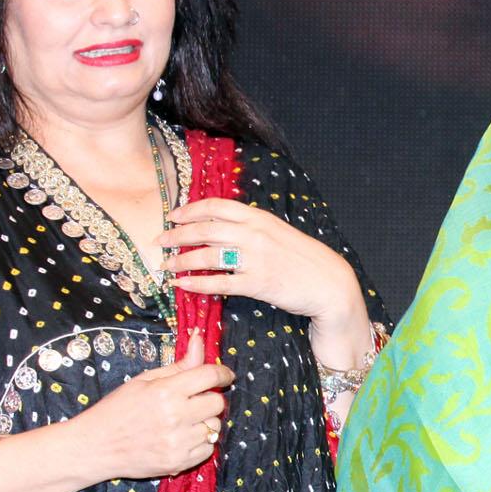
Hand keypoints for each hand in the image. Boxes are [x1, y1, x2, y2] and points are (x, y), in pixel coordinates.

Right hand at [73, 331, 231, 480]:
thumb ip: (178, 365)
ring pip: (214, 427)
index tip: (225, 375)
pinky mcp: (180, 462)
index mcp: (166, 391)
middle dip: (209, 399)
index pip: (210, 376)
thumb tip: (199, 339)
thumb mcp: (144, 380)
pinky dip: (200, 443)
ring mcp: (179, 442)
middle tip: (192, 401)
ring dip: (204, 422)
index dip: (222, 373)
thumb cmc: (118, 409)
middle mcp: (176, 416)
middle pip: (218, 403)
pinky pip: (209, 448)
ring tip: (182, 421)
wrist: (96, 446)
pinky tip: (180, 438)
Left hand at [157, 199, 365, 336]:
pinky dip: (197, 284)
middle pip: (204, 230)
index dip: (189, 210)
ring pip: (206, 256)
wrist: (330, 283)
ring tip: (167, 267)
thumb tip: (223, 227)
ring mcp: (255, 259)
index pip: (215, 207)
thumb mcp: (279, 233)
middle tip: (160, 242)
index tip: (173, 216)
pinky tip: (183, 284)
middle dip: (176, 235)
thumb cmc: (305, 259)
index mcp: (259, 218)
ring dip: (181, 261)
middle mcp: (254, 234)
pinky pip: (218, 283)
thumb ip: (252, 227)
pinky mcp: (257, 283)